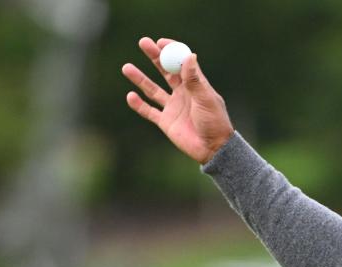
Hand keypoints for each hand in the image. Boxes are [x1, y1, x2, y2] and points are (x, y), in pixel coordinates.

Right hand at [121, 37, 234, 163]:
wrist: (213, 149)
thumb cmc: (215, 122)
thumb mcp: (206, 99)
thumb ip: (195, 80)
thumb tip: (189, 55)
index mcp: (195, 85)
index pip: (181, 62)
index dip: (171, 51)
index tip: (160, 42)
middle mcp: (183, 93)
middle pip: (165, 71)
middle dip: (154, 57)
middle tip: (143, 43)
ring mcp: (173, 107)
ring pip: (152, 89)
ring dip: (140, 79)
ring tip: (126, 68)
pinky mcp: (166, 122)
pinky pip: (149, 111)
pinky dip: (139, 104)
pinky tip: (130, 96)